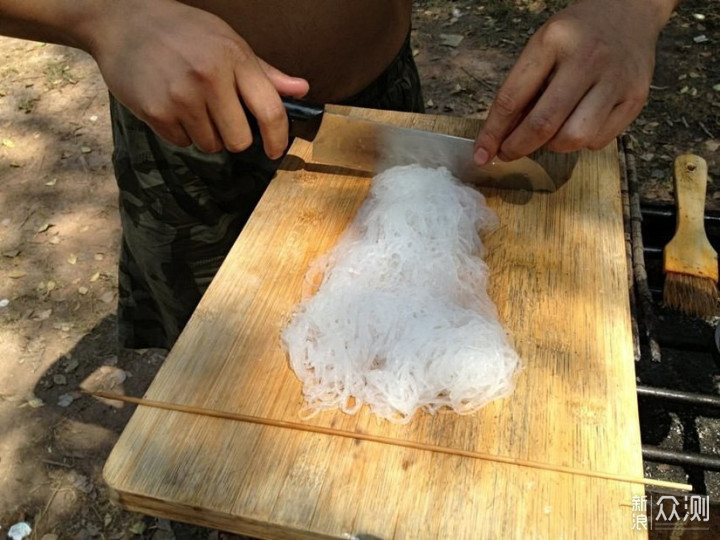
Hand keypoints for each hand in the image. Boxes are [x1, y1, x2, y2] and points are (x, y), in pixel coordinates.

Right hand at [89, 0, 308, 156]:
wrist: (122, 20)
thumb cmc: (182, 31)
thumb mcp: (228, 41)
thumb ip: (265, 72)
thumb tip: (301, 90)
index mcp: (234, 58)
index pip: (270, 111)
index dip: (278, 139)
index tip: (276, 150)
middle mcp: (209, 78)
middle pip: (239, 140)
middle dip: (235, 137)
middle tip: (222, 118)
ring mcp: (181, 97)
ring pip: (211, 146)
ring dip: (207, 134)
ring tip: (192, 105)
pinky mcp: (156, 112)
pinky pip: (183, 143)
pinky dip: (181, 132)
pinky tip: (172, 106)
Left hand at [474, 0, 674, 163]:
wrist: (629, 10)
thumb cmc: (576, 33)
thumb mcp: (542, 46)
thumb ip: (522, 89)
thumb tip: (499, 137)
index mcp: (554, 40)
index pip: (512, 98)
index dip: (493, 133)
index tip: (481, 153)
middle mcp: (587, 58)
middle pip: (544, 123)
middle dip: (518, 147)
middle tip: (508, 153)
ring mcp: (616, 79)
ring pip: (574, 138)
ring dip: (553, 146)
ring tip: (548, 134)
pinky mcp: (635, 97)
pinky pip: (599, 140)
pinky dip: (581, 142)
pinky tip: (577, 124)